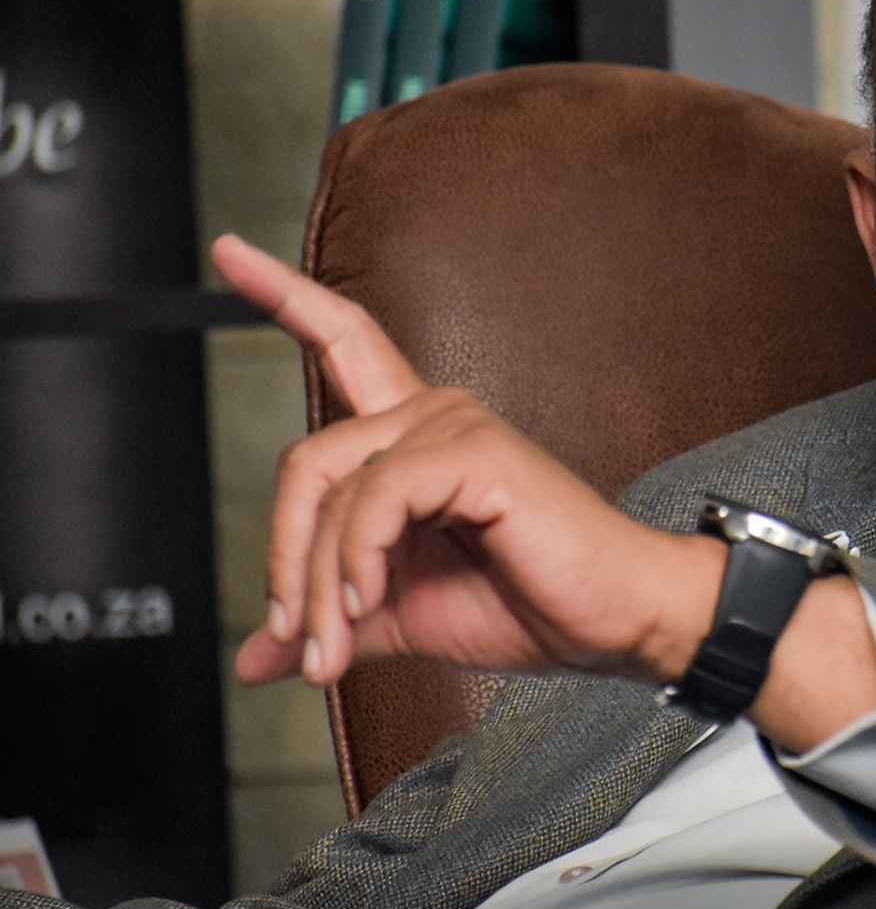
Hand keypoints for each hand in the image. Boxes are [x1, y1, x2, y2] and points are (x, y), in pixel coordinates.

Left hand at [213, 234, 721, 687]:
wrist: (613, 621)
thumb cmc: (526, 604)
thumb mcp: (401, 616)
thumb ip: (331, 620)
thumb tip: (256, 659)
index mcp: (415, 437)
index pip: (345, 342)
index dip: (286, 296)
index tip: (229, 249)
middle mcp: (432, 414)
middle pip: (304, 461)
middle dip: (286, 562)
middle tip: (300, 642)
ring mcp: (454, 425)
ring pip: (332, 490)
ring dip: (319, 586)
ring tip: (335, 651)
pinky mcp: (475, 452)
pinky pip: (375, 497)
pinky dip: (356, 560)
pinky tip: (373, 600)